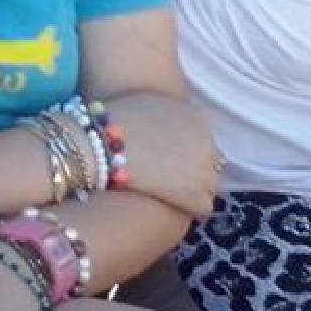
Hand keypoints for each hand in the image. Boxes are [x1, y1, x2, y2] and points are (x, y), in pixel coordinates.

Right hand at [102, 94, 219, 218]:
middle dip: (192, 169)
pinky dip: (188, 209)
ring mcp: (205, 171)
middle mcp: (207, 143)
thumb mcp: (149, 102)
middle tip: (168, 177)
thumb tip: (171, 125)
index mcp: (197, 119)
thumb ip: (171, 114)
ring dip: (191, 190)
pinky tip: (170, 206)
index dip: (186, 151)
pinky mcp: (196, 197)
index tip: (170, 158)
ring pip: (208, 186)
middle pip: (211, 163)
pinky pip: (202, 209)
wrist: (100, 148)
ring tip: (167, 194)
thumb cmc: (115, 121)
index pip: (203, 140)